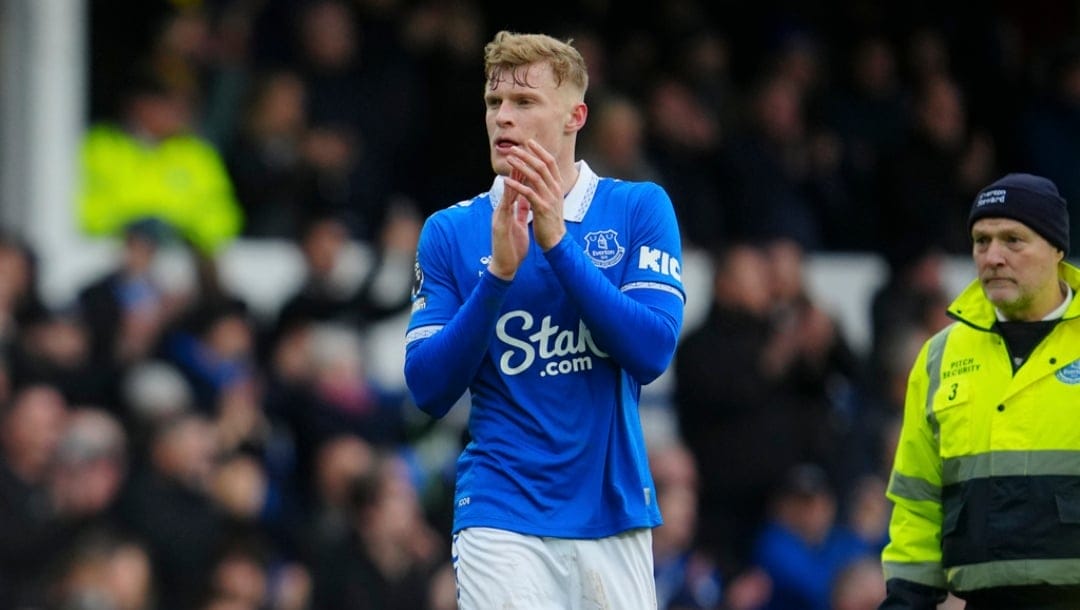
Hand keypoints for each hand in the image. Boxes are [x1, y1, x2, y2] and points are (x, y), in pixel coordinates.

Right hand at [488, 165, 530, 279]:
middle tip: (522, 153)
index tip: (530, 159)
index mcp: (509, 211)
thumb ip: (520, 212)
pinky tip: (511, 188)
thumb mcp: (518, 225)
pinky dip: (508, 198)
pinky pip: (504, 209)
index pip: (517, 188)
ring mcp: (500, 217)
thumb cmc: (512, 247)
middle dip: (517, 170)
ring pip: (506, 194)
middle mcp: (502, 211)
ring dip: (511, 180)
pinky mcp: (499, 225)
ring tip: (517, 165)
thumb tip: (524, 199)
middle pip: (510, 187)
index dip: (523, 173)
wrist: (505, 266)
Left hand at [505, 140, 565, 250]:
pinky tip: (506, 181)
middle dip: (527, 155)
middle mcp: (555, 189)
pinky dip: (516, 186)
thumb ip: (547, 186)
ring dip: (521, 166)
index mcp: (557, 185)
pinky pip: (528, 193)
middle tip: (514, 148)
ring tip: (509, 159)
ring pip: (535, 177)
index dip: (540, 151)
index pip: (550, 162)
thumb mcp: (552, 199)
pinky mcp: (542, 208)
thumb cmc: (550, 220)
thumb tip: (539, 174)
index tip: (529, 142)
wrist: (556, 240)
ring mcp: (549, 198)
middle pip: (542, 166)